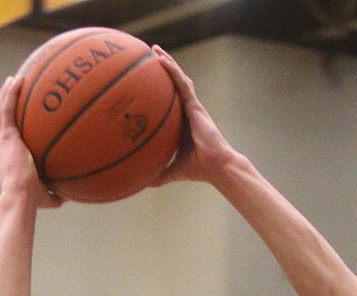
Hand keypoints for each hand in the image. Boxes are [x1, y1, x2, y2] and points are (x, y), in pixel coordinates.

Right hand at [0, 76, 63, 208]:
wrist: (21, 196)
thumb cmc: (32, 200)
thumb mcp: (46, 196)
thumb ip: (55, 193)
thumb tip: (70, 197)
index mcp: (8, 157)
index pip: (9, 137)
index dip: (12, 125)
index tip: (20, 116)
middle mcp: (2, 146)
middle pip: (3, 119)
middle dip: (8, 103)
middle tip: (16, 91)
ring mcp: (2, 139)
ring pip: (1, 109)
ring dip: (7, 92)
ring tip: (15, 78)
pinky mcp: (5, 135)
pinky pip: (6, 108)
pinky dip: (10, 93)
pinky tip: (18, 79)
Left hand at [149, 48, 234, 185]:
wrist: (216, 166)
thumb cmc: (199, 169)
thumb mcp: (173, 171)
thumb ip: (159, 174)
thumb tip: (141, 184)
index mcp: (182, 123)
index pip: (169, 104)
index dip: (158, 92)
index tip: (144, 84)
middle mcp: (187, 111)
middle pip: (173, 86)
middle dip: (162, 71)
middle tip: (148, 59)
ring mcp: (192, 106)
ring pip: (178, 79)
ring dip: (167, 63)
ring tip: (154, 51)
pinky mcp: (196, 105)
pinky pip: (182, 83)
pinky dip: (172, 70)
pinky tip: (161, 60)